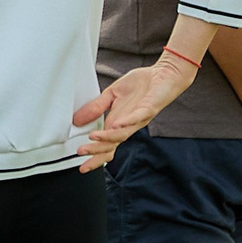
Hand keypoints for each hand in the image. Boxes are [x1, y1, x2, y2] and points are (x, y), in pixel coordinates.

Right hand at [73, 56, 197, 169]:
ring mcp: (138, 118)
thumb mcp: (111, 94)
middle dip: (96, 151)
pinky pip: (137, 117)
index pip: (106, 146)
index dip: (95, 157)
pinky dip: (127, 122)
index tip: (82, 167)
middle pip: (112, 146)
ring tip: (92, 137)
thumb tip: (77, 120)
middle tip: (81, 152)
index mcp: (118, 123)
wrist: (163, 75)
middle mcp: (128, 125)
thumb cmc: (141, 86)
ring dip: (107, 138)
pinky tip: (117, 124)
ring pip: (122, 134)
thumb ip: (95, 107)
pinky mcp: (148, 108)